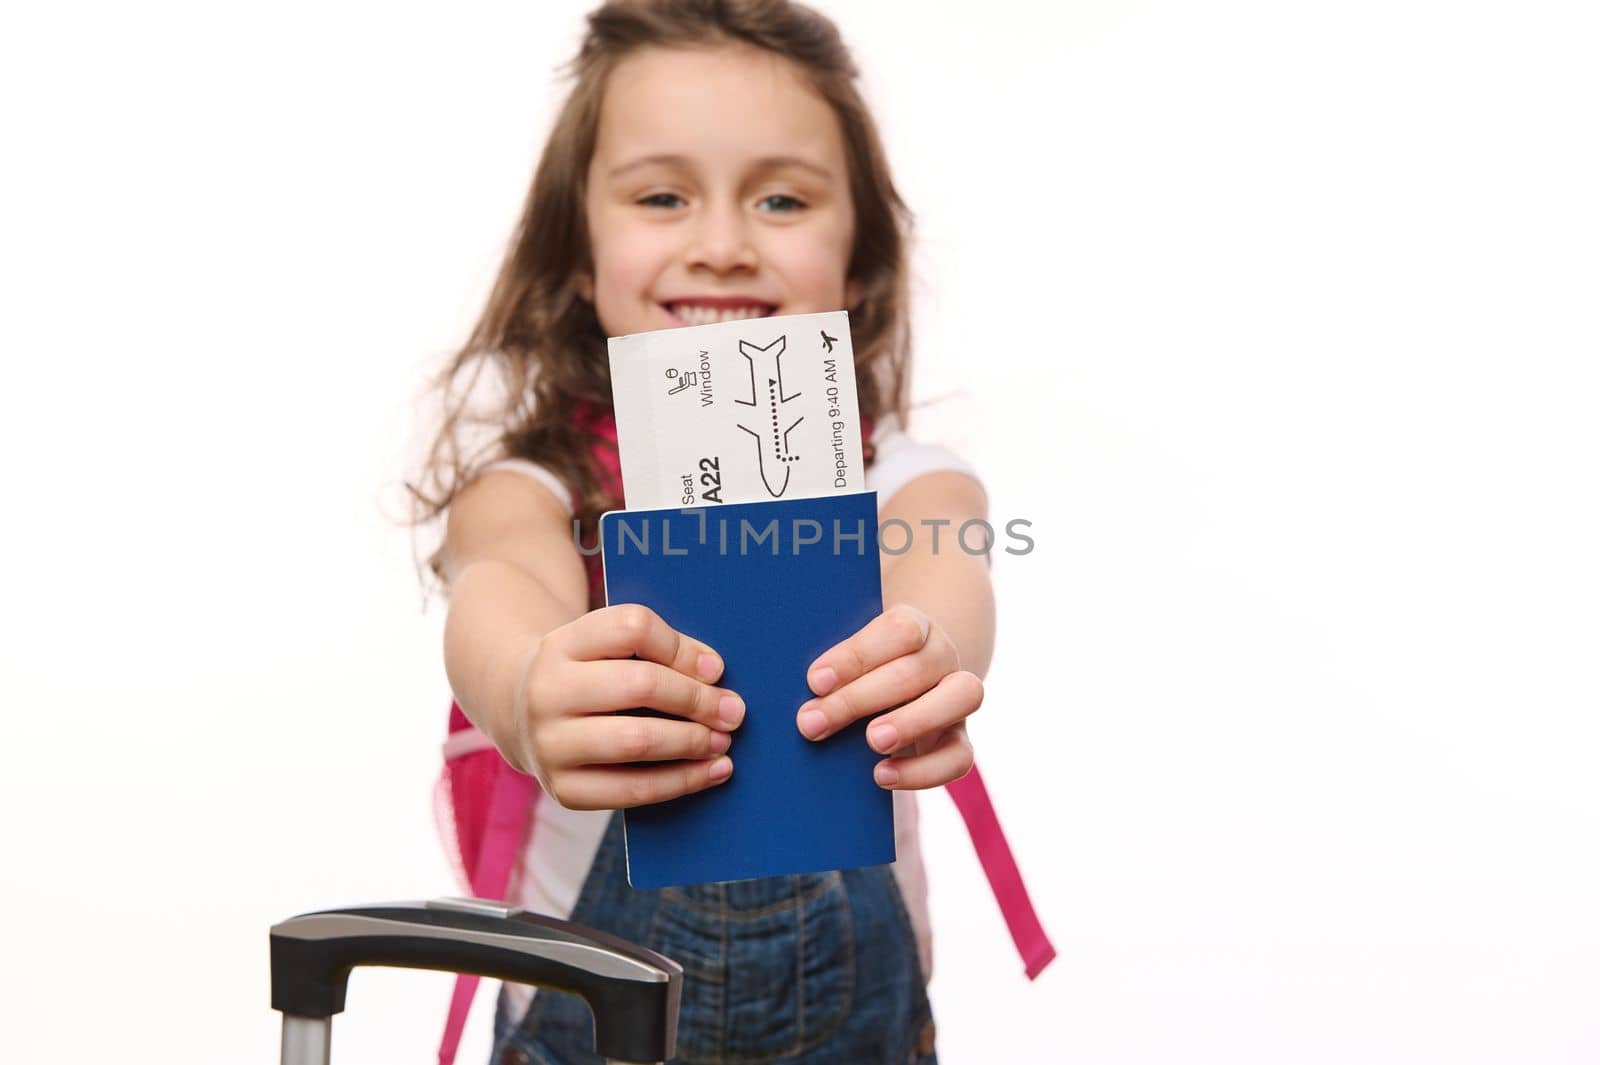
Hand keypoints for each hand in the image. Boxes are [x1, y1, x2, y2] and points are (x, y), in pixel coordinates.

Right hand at [510, 604, 744, 809]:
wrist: (520, 717)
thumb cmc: (588, 676)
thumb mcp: (605, 647)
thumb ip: (657, 649)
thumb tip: (712, 673)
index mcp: (563, 643)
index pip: (631, 629)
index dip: (680, 647)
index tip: (715, 668)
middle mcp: (548, 692)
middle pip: (640, 684)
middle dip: (697, 699)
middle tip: (733, 710)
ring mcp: (550, 744)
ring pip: (637, 741)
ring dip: (693, 742)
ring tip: (723, 741)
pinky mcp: (563, 790)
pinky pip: (634, 791)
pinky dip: (682, 781)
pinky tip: (712, 771)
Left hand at [794, 603, 981, 789]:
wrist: (899, 691)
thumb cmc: (858, 673)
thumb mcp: (844, 664)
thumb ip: (830, 676)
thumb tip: (806, 713)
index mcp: (915, 626)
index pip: (901, 629)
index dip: (856, 655)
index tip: (815, 681)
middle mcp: (942, 656)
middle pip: (917, 669)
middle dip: (859, 699)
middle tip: (813, 722)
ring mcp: (956, 698)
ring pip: (963, 696)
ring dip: (913, 720)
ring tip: (872, 741)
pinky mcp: (958, 740)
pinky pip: (960, 756)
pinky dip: (923, 770)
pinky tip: (881, 775)